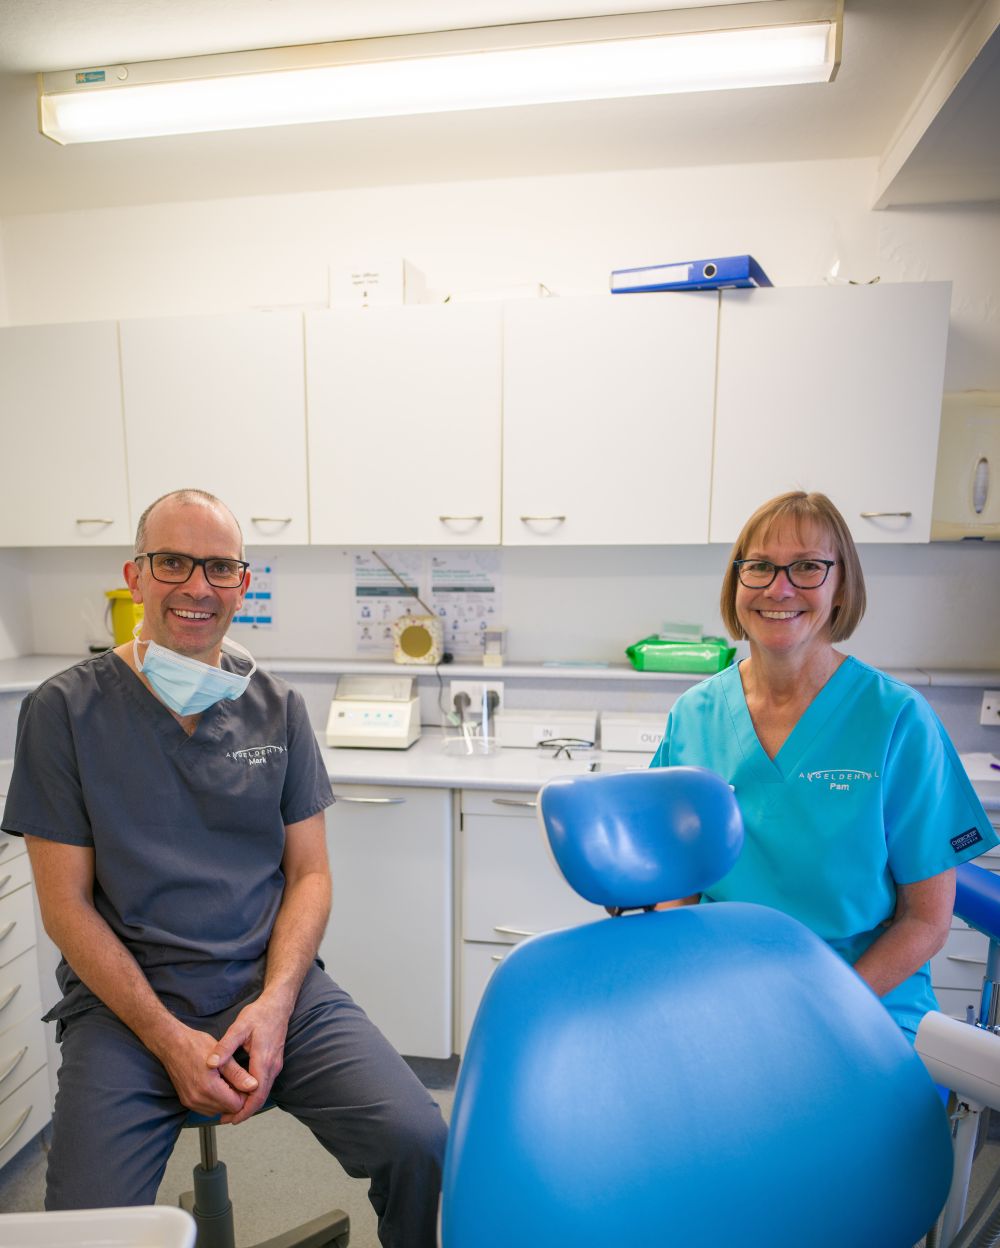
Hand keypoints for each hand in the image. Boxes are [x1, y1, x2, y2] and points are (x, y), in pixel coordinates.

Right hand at [157, 1022, 258, 1117]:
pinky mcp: (186, 1101)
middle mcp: (198, 1099)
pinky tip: (217, 1086)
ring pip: (217, 1111)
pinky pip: (206, 1109)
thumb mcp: (223, 1057)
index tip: (247, 1083)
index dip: (245, 1095)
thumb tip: (254, 1086)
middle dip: (236, 1098)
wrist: (172, 1044)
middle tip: (239, 1080)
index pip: (236, 1105)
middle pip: (227, 1110)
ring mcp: (191, 1102)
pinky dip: (215, 1101)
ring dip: (225, 1101)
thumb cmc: (196, 1045)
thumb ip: (238, 1074)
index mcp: (209, 1088)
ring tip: (227, 1081)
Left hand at [207, 994, 291, 1124]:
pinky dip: (253, 1094)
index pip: (257, 1094)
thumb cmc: (259, 1014)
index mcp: (264, 1060)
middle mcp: (273, 1066)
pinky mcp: (275, 1062)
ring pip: (264, 1091)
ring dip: (249, 1103)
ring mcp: (276, 1065)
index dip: (244, 1110)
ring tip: (230, 1110)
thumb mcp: (239, 1027)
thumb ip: (225, 1047)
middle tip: (225, 1119)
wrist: (278, 1005)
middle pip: (261, 1097)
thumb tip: (210, 1064)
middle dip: (244, 1111)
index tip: (230, 1119)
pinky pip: (265, 1084)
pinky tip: (240, 1093)